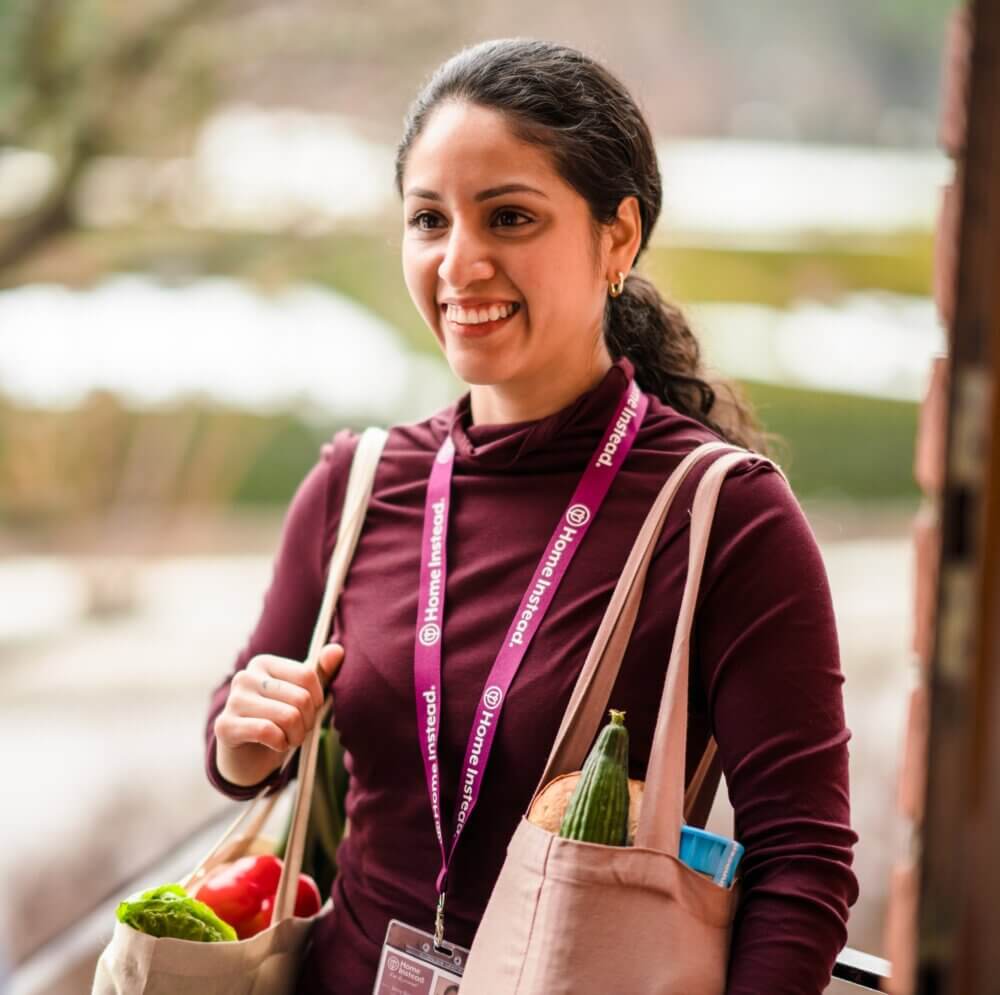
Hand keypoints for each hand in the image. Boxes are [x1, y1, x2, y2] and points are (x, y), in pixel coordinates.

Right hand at [215, 644, 344, 755]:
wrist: (248, 756)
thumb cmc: (279, 720)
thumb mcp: (302, 695)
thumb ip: (321, 673)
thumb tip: (338, 650)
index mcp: (264, 663)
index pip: (308, 675)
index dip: (317, 700)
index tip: (310, 711)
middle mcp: (245, 677)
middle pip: (301, 698)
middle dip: (307, 721)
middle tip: (298, 730)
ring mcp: (232, 700)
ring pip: (288, 717)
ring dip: (296, 736)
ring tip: (289, 738)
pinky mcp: (225, 726)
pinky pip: (268, 732)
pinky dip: (280, 743)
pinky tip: (276, 744)